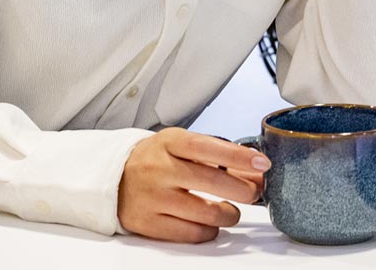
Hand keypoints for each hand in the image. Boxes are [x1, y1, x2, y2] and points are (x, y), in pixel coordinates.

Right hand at [117, 128, 267, 242]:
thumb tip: (257, 171)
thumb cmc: (156, 159)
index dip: (239, 157)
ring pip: (205, 213)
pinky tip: (211, 224)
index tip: (262, 164)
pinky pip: (190, 233)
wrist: (113, 177)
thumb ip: (217, 155)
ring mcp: (152, 198)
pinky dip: (210, 230)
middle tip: (252, 193)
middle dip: (243, 190)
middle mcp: (159, 169)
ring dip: (230, 214)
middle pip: (212, 181)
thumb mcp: (181, 145)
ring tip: (231, 211)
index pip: (209, 147)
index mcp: (170, 143)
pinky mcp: (148, 223)